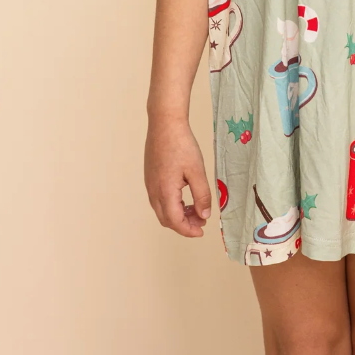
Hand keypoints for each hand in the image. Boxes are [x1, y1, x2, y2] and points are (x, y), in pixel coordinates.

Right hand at [144, 114, 211, 236]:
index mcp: (165, 192)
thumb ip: (201, 195)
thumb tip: (204, 214)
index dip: (189, 230)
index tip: (202, 230)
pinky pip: (159, 199)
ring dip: (178, 214)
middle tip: (201, 220)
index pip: (175, 222)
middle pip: (166, 219)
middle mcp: (154, 191)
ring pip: (162, 210)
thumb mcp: (197, 170)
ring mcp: (150, 184)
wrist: (164, 123)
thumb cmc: (181, 144)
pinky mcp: (150, 177)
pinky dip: (172, 205)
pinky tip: (184, 197)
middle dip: (184, 224)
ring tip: (196, 209)